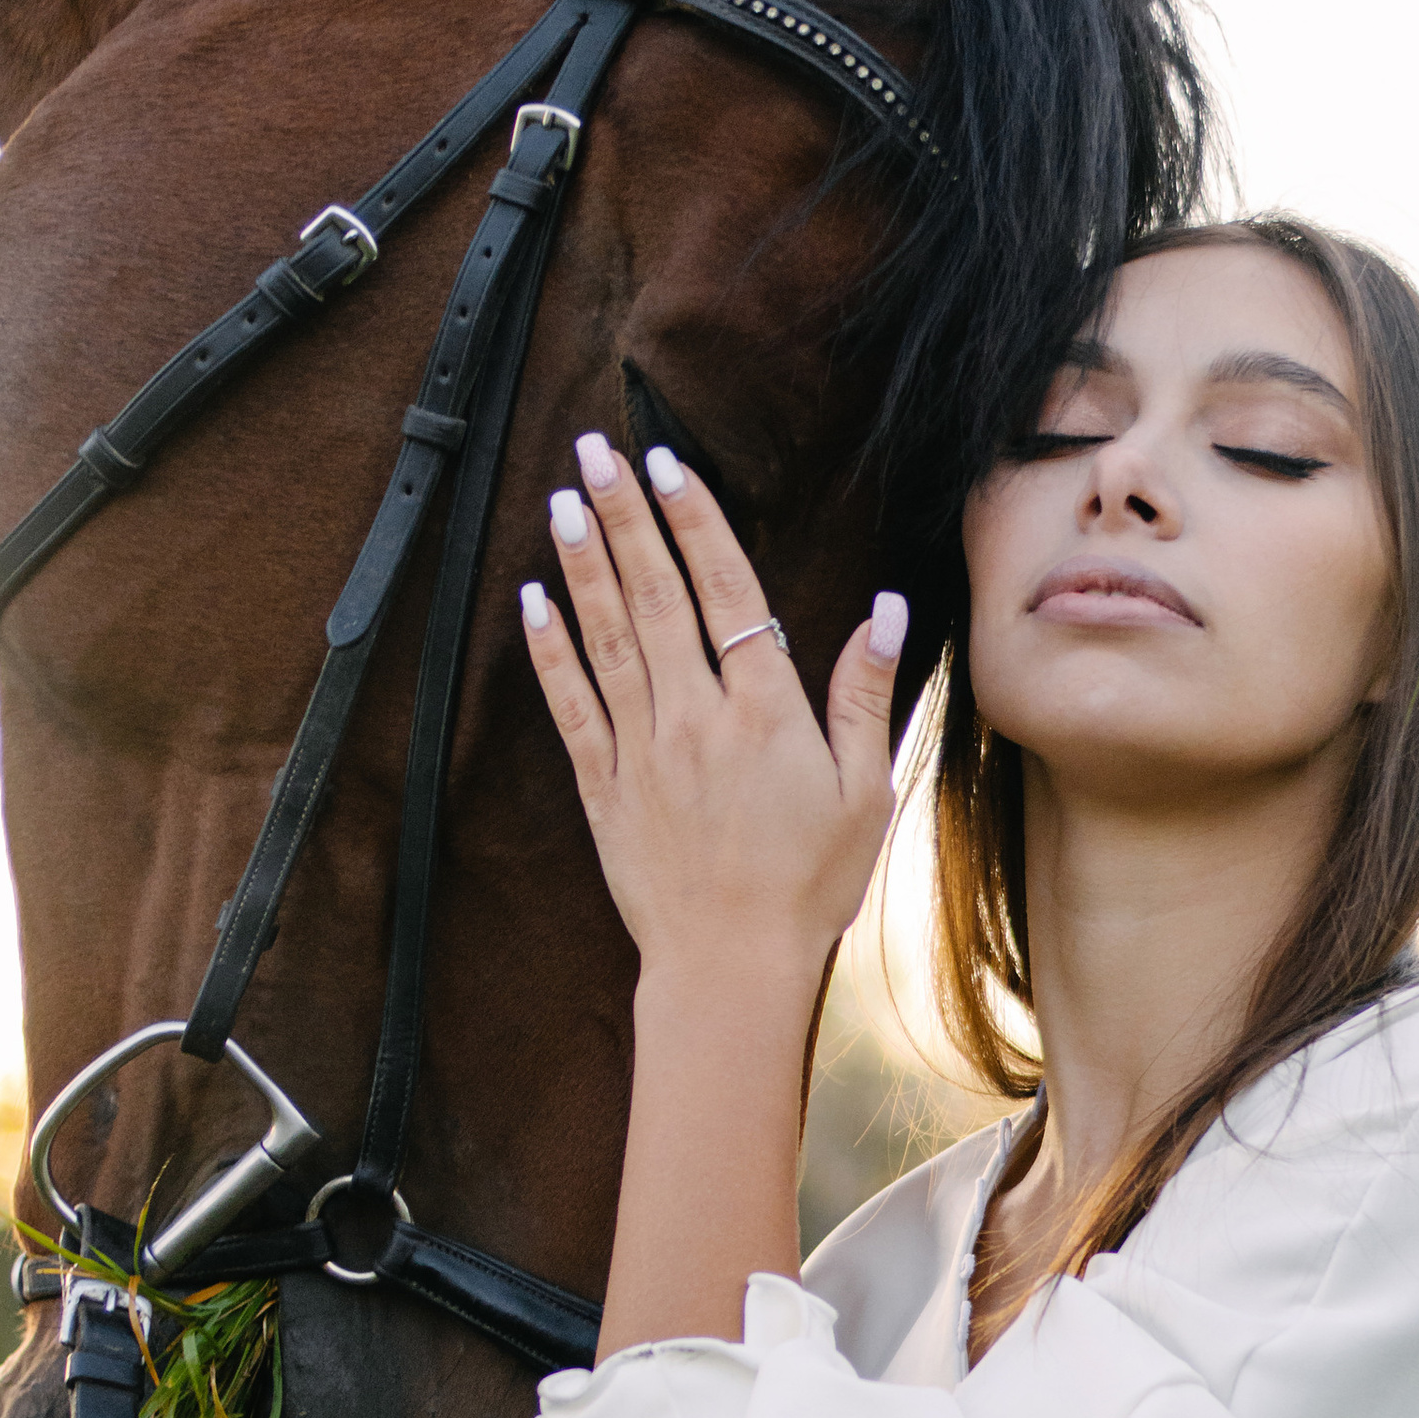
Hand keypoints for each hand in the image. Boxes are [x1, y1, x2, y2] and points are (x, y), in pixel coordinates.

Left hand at [522, 436, 909, 995]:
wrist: (731, 967)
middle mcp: (696, 717)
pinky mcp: (605, 786)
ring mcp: (643, 750)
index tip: (668, 464)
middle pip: (654, 596)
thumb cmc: (809, 886)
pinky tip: (533, 600)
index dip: (694, 521)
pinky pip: (572, 705)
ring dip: (582, 563)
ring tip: (563, 499)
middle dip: (625, 515)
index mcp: (765, 711)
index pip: (727, 591)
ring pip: (606, 637)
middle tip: (594, 450)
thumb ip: (864, 695)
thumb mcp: (865, 792)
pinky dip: (549, 650)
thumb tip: (885, 609)